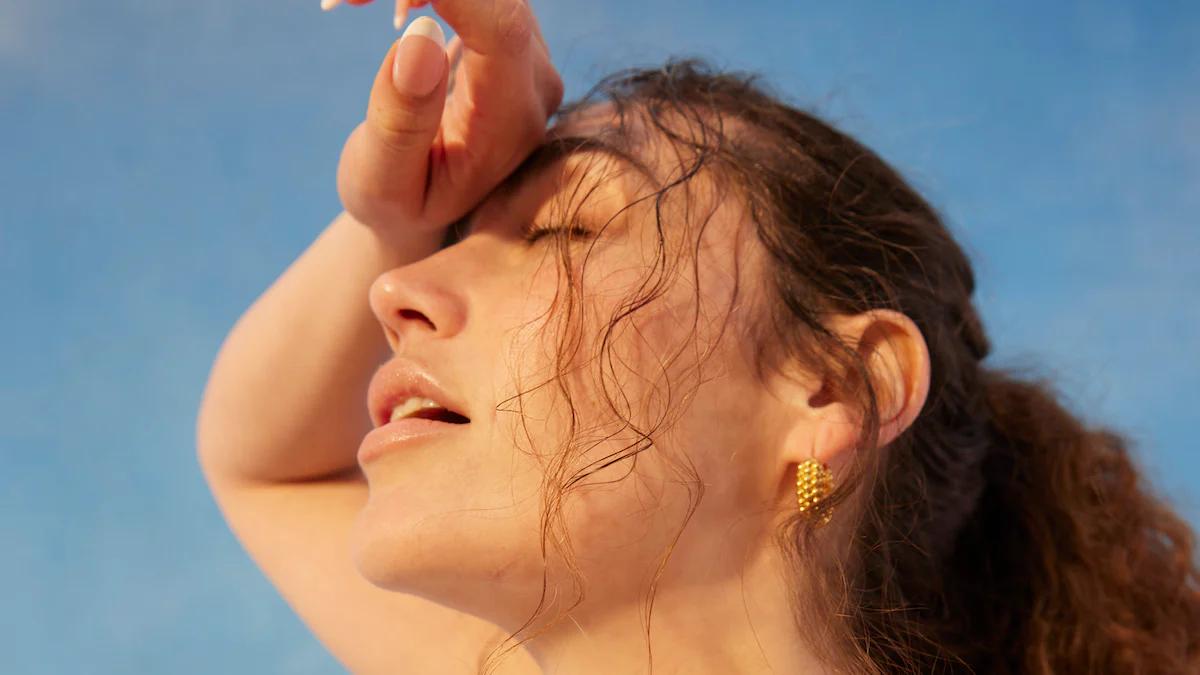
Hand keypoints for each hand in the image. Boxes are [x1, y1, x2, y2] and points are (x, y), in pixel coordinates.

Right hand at [333, 0, 563, 241]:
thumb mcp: (385, 182)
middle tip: (343, 0)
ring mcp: (530, 61)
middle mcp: (535, 86)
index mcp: (512, 124)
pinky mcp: (511, 40)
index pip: (500, 29)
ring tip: (350, 2)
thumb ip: (401, 121)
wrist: (426, 212)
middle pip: (493, 0)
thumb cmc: (401, 203)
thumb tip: (422, 37)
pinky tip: (377, 5)